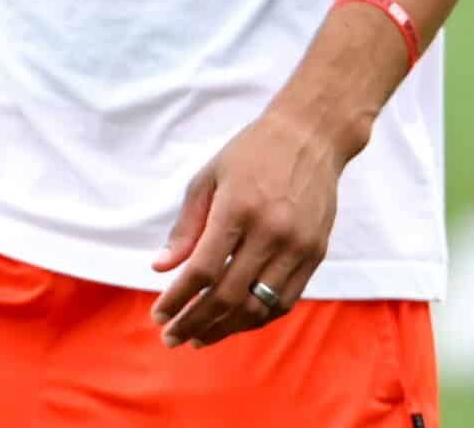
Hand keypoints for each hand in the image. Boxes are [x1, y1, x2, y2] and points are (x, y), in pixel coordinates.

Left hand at [148, 103, 358, 348]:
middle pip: (227, 295)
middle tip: (171, 336)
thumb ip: (186, 226)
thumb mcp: (209, 177)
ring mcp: (297, 246)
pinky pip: (284, 301)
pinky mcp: (316, 253)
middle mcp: (271, 231)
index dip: (178, 299)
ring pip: (257, 306)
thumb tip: (162, 268)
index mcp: (238, 207)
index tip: (158, 314)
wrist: (312, 135)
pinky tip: (234, 323)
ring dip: (224, 329)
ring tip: (198, 337)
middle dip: (194, 322)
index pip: (203, 270)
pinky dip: (256, 318)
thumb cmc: (252, 152)